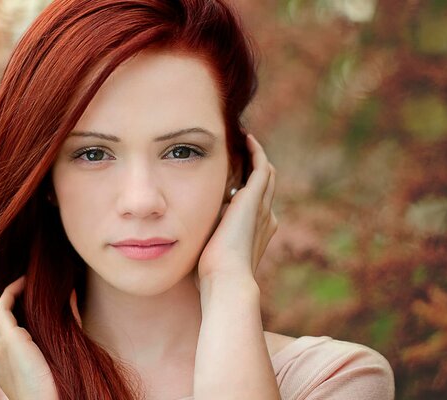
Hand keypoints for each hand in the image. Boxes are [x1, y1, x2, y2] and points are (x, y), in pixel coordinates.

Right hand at [0, 276, 80, 399]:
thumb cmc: (57, 383)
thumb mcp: (57, 346)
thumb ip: (65, 320)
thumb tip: (70, 291)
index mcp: (2, 360)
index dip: (7, 307)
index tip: (23, 291)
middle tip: (18, 278)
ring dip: (6, 289)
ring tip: (23, 276)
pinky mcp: (7, 340)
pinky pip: (3, 307)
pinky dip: (12, 290)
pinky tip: (25, 281)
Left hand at [197, 133, 277, 281]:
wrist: (225, 278)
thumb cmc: (212, 274)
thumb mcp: (208, 253)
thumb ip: (202, 242)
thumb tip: (180, 239)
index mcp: (256, 231)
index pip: (255, 203)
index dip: (246, 188)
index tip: (233, 178)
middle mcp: (264, 217)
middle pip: (264, 185)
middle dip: (254, 168)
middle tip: (241, 151)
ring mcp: (262, 207)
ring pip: (266, 174)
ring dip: (256, 156)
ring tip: (244, 141)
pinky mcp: (254, 198)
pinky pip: (261, 167)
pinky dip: (256, 152)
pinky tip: (246, 139)